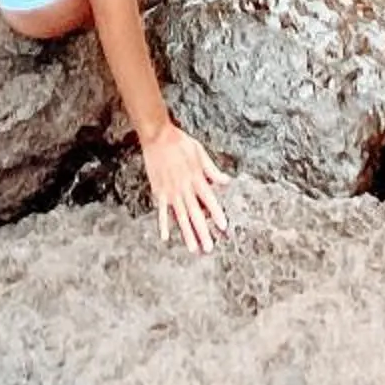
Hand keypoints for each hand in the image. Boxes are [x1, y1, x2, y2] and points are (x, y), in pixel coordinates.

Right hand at [141, 123, 230, 252]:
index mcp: (196, 178)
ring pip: (181, 217)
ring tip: (193, 248)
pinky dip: (163, 224)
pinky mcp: (159, 191)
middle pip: (195, 214)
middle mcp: (184, 188)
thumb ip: (212, 170)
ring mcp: (171, 191)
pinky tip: (165, 237)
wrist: (158, 136)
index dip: (216, 213)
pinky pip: (162, 211)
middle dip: (203, 232)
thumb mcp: (200, 152)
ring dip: (187, 234)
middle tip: (209, 248)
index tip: (223, 227)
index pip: (209, 200)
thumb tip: (226, 181)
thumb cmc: (179, 142)